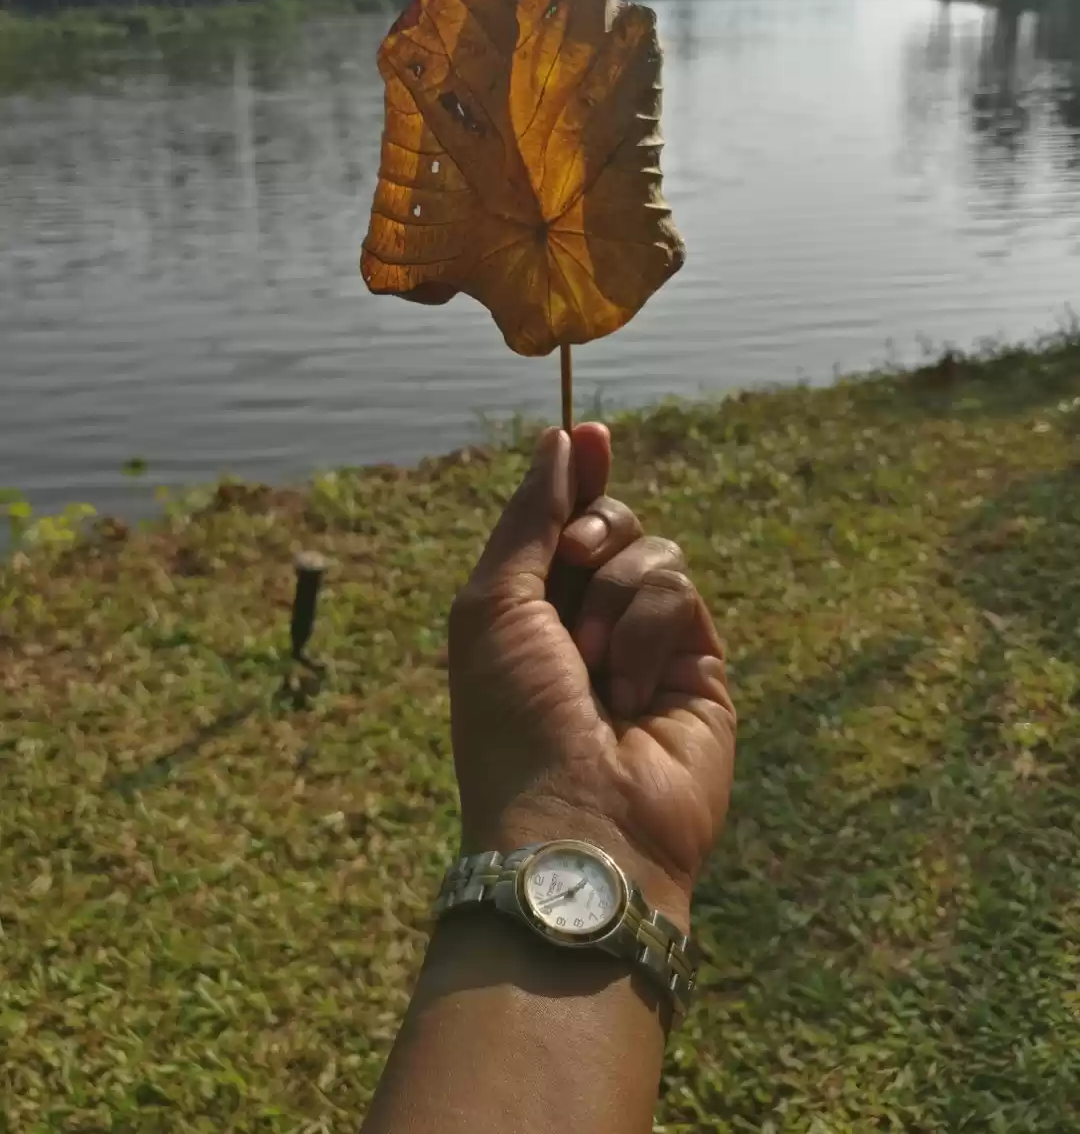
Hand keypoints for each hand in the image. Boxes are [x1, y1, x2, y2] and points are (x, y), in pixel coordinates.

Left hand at [448, 424, 735, 929]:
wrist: (575, 821)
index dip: (577, 476)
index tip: (589, 432)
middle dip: (590, 532)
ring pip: (652, 552)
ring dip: (612, 599)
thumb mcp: (494, 605)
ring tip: (595, 669)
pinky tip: (633, 693)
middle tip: (571, 565)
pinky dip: (647, 630)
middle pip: (611, 522)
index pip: (563, 520)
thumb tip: (564, 438)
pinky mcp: (699, 664)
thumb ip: (530, 518)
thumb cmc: (513, 718)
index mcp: (531, 608)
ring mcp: (649, 643)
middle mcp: (591, 620)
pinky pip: (681, 591)